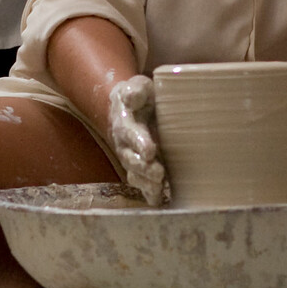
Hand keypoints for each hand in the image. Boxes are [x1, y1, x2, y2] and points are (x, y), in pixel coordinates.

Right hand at [107, 75, 168, 207]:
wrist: (130, 109)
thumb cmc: (140, 97)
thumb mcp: (138, 87)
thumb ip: (135, 91)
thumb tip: (130, 96)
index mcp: (125, 124)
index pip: (130, 134)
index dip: (139, 143)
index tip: (150, 151)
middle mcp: (126, 146)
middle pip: (131, 160)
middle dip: (144, 169)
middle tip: (159, 173)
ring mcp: (133, 160)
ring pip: (136, 176)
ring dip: (147, 184)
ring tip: (160, 187)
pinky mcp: (142, 170)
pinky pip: (143, 186)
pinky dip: (151, 195)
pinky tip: (161, 200)